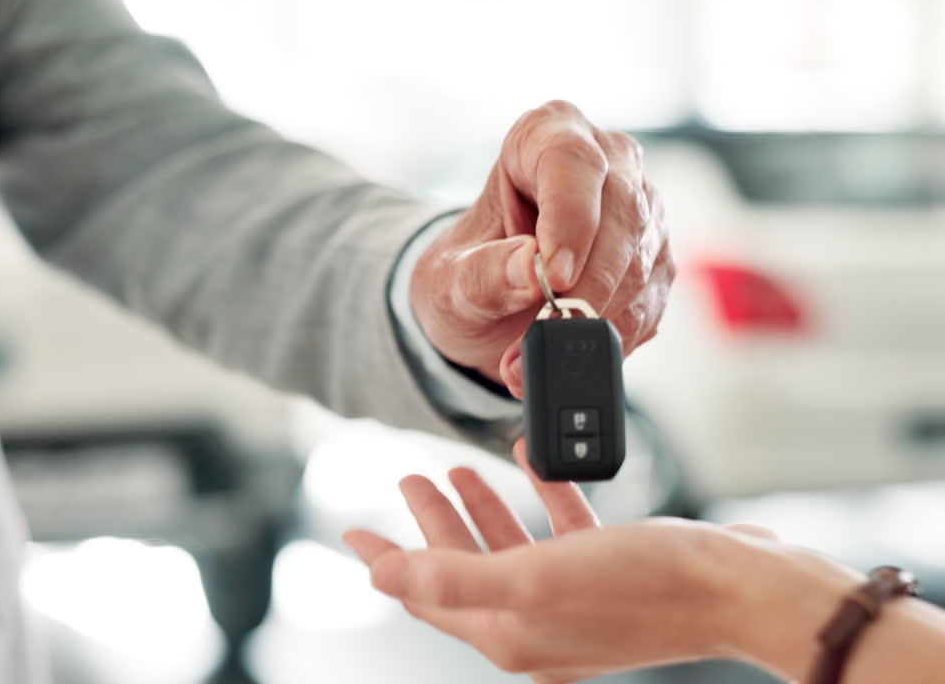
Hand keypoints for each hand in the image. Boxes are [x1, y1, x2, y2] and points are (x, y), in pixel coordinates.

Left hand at [344, 443, 813, 682]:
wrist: (745, 587)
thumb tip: (382, 578)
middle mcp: (539, 625)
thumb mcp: (535, 578)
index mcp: (511, 633)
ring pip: (510, 549)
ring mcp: (577, 603)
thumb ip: (452, 577)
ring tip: (457, 468)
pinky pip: (561, 531)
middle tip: (409, 479)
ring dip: (481, 507)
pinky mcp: (613, 575)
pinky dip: (542, 496)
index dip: (384, 560)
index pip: (424, 595)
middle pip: (462, 568)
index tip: (347, 531)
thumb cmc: (646, 583)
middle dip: (432, 523)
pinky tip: (534, 459)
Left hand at [409, 100, 672, 395]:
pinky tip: (566, 356)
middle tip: (540, 340)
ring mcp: (640, 210)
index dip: (570, 219)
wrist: (484, 310)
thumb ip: (483, 273)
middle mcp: (605, 162)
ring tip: (532, 363)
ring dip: (592, 326)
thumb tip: (531, 269)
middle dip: (584, 290)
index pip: (572, 162)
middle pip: (620, 218)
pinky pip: (648, 305)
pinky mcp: (657, 262)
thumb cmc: (463, 275)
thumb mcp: (448, 279)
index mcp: (544, 136)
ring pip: (641, 267)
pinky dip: (609, 342)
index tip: (553, 277)